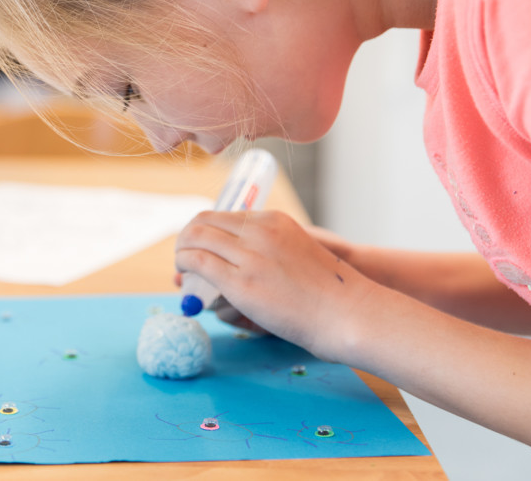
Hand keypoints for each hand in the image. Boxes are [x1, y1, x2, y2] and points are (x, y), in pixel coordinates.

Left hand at [175, 210, 376, 361]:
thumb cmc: (329, 294)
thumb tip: (233, 263)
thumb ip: (268, 251)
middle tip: (183, 258)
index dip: (203, 230)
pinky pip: (198, 263)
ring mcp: (249, 255)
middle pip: (203, 222)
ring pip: (196, 239)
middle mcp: (259, 231)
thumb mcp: (298, 253)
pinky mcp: (240, 283)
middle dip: (186, 238)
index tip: (197, 246)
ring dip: (182, 253)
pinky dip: (185, 267)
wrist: (348, 313)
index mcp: (273, 221)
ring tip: (182, 272)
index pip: (223, 216)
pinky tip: (186, 281)